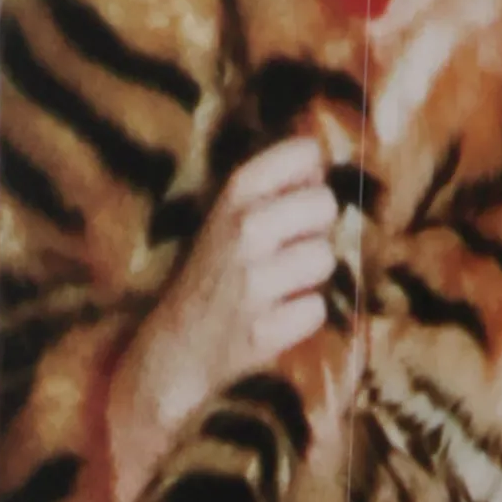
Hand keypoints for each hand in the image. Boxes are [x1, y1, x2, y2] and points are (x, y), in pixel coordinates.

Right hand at [106, 134, 339, 501]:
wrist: (175, 348)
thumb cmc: (209, 274)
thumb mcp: (225, 216)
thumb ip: (270, 186)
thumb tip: (319, 158)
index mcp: (233, 194)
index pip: (305, 153)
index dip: (313, 173)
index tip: (299, 189)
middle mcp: (246, 231)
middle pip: (325, 204)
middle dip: (316, 228)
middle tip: (287, 249)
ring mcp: (255, 282)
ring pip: (325, 259)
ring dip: (310, 276)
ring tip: (279, 285)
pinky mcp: (266, 330)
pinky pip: (317, 309)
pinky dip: (302, 316)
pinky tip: (275, 316)